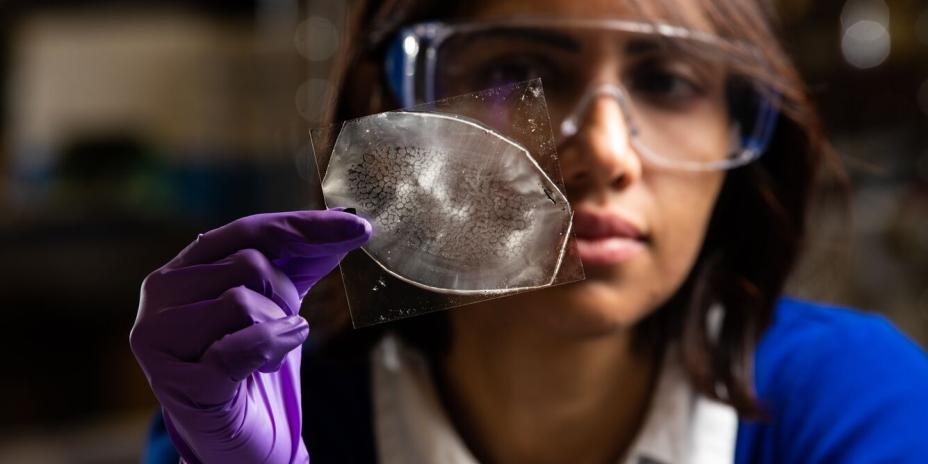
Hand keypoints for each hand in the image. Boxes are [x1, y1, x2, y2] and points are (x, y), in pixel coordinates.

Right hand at [130, 210, 370, 462]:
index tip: (359, 228)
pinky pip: (244, 345)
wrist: (236, 441)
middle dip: (284, 294)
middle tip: (282, 324)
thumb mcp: (277, 304)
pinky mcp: (180, 380)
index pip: (248, 230)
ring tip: (268, 352)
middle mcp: (161, 294)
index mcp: (183, 268)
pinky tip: (273, 360)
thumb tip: (351, 224)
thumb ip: (303, 261)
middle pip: (248, 263)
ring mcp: (161, 338)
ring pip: (241, 300)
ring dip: (276, 327)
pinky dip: (272, 348)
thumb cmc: (251, 366)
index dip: (305, 227)